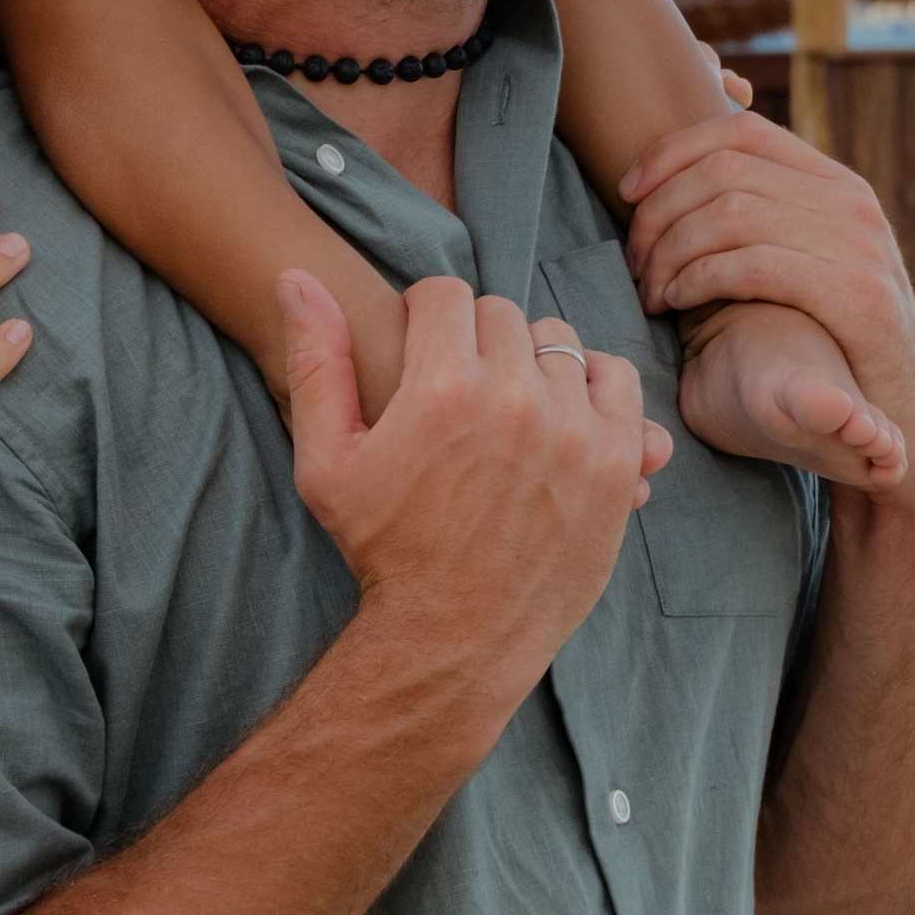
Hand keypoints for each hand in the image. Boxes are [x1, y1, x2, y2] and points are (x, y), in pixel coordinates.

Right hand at [280, 272, 667, 753]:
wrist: (456, 638)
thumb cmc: (384, 549)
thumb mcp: (326, 462)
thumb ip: (316, 362)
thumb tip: (296, 276)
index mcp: (441, 387)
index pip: (446, 294)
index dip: (426, 317)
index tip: (423, 349)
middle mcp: (514, 399)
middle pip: (502, 315)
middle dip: (476, 340)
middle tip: (462, 386)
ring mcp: (574, 430)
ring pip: (559, 343)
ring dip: (534, 363)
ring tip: (510, 406)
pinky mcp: (618, 462)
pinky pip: (617, 380)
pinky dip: (592, 389)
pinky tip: (560, 420)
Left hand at [619, 111, 914, 513]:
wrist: (902, 413)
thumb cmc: (829, 339)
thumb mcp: (807, 260)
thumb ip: (764, 217)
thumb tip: (679, 178)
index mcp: (836, 182)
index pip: (739, 131)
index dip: (671, 152)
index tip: (627, 192)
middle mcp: (852, 202)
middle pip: (724, 171)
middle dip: (660, 212)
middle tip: (633, 261)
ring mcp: (858, 245)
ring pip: (731, 213)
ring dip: (671, 250)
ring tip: (651, 290)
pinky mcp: (855, 296)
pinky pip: (754, 265)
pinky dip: (700, 277)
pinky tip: (677, 302)